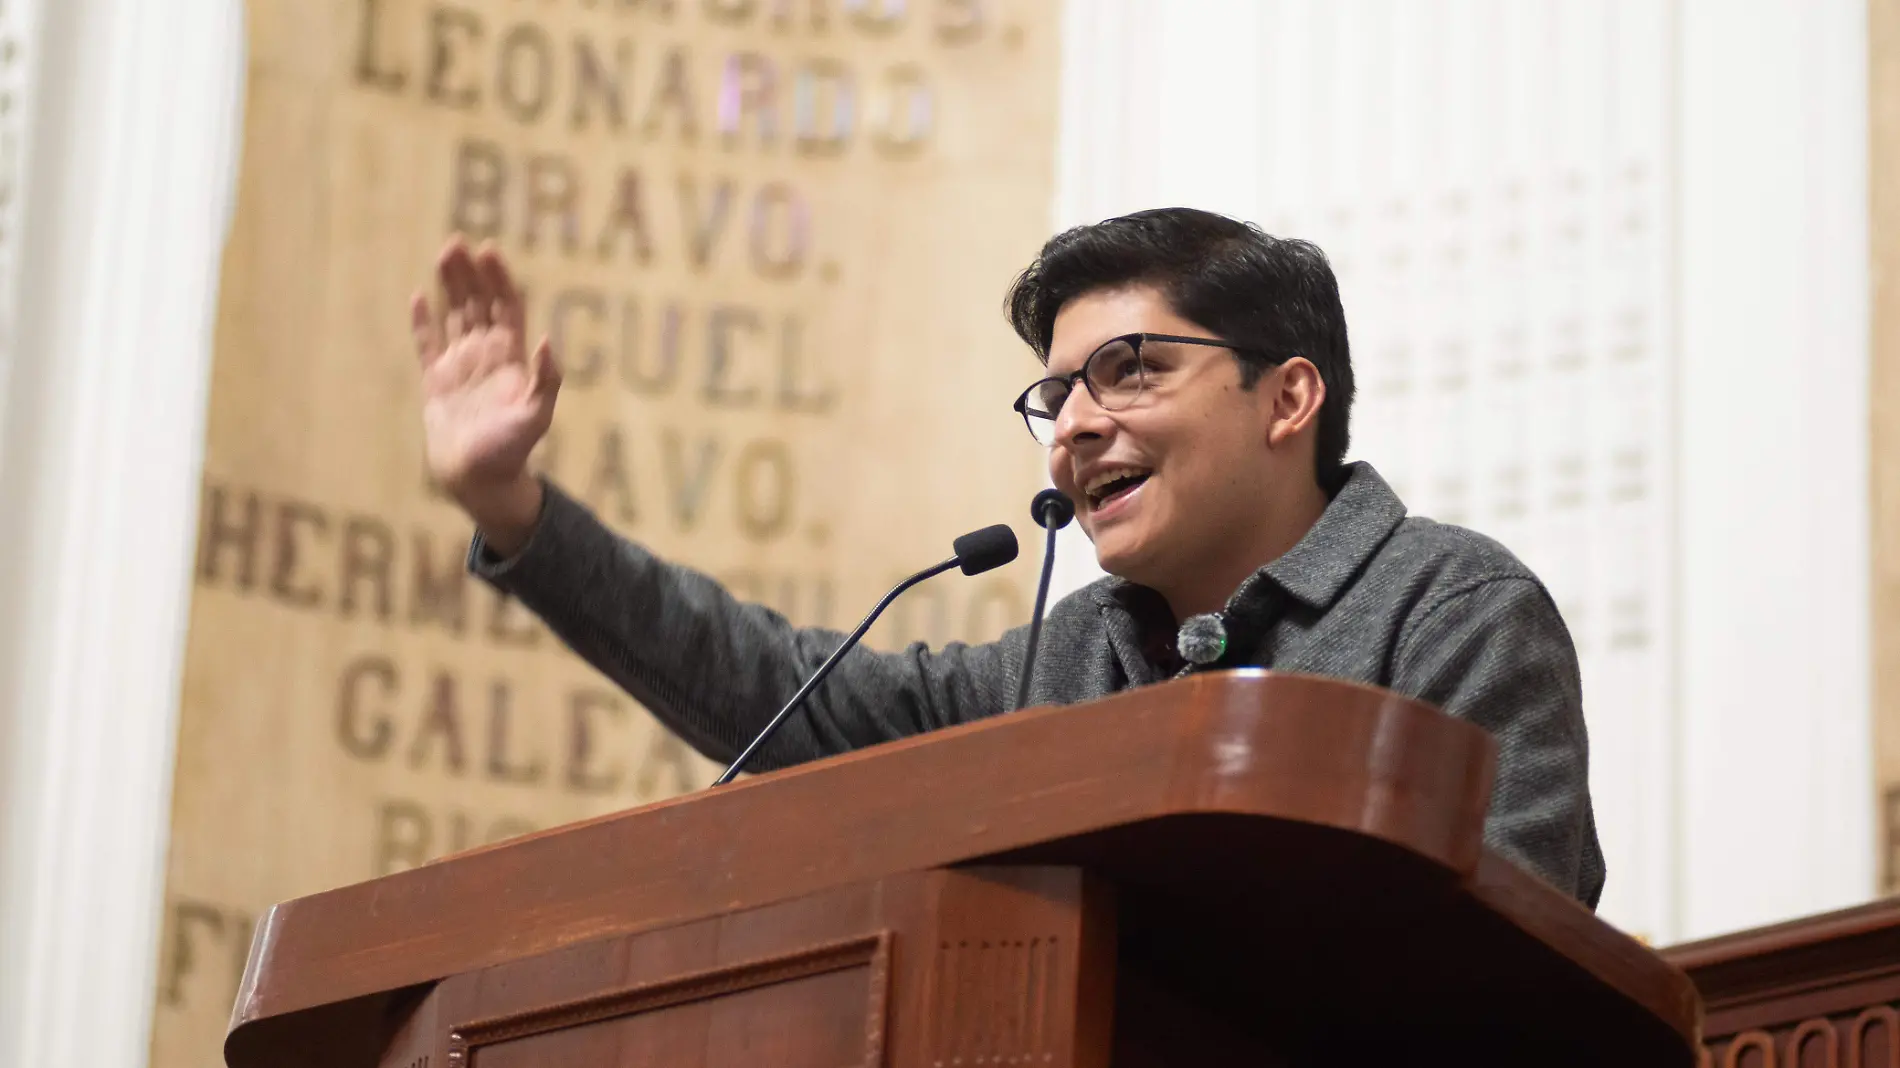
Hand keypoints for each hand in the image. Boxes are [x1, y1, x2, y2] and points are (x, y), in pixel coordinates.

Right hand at [411, 236, 559, 552]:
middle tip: (457, 241)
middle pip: (479, 304)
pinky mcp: (436, 381)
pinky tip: (419, 296)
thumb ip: (547, 379)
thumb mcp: (536, 416)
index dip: (499, 279)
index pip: (506, 308)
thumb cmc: (511, 451)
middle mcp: (487, 356)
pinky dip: (422, 321)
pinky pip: (427, 344)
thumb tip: (548, 340)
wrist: (480, 481)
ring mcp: (460, 366)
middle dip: (470, 273)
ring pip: (454, 316)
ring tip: (443, 253)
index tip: (489, 250)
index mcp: (512, 359)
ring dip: (450, 286)